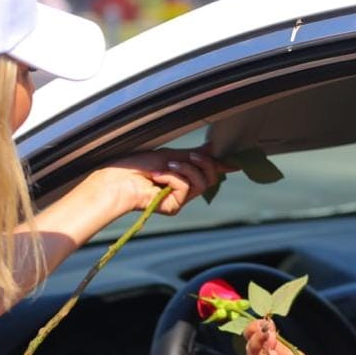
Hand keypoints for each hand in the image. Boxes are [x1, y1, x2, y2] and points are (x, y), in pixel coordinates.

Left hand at [88, 146, 233, 217]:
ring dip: (187, 169)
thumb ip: (194, 154)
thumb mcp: (170, 154)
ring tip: (168, 166)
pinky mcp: (174, 207)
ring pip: (203, 183)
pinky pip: (186, 187)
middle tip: (191, 155)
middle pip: (211, 178)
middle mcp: (183, 189)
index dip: (222, 167)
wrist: (120, 177)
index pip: (206, 172)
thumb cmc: (138, 165)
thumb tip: (212, 147)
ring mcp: (179, 199)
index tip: (236, 164)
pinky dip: (173, 177)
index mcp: (182, 175)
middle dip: (205, 163)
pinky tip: (158, 178)